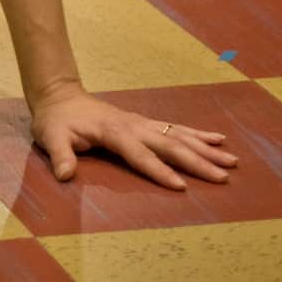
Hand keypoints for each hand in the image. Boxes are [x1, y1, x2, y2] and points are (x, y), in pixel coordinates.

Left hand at [31, 83, 237, 189]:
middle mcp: (133, 126)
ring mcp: (141, 123)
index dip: (159, 171)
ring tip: (231, 160)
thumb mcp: (50, 137)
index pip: (140, 154)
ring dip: (205, 148)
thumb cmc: (55, 121)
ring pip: (178, 136)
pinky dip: (198, 134)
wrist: (59, 95)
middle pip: (169, 145)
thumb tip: (65, 176)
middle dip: (196, 161)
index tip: (181, 186)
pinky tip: (218, 139)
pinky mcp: (144, 124)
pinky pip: (175, 129)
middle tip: (223, 176)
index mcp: (114, 132)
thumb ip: (59, 155)